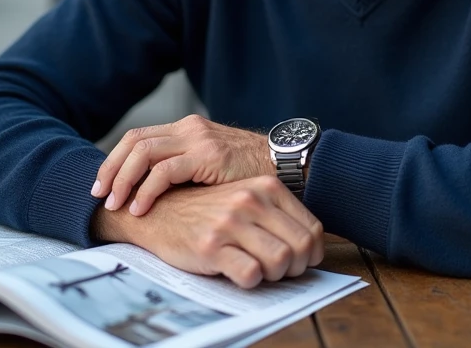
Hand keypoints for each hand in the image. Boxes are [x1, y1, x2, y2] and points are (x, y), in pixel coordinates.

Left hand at [92, 114, 271, 215]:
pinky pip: (165, 170)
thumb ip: (186, 170)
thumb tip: (154, 192)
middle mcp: (189, 128)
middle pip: (134, 141)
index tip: (103, 184)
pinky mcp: (208, 156)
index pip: (138, 137)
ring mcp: (198, 139)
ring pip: (143, 153)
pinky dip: (147, 189)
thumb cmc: (250, 173)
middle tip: (98, 194)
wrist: (287, 164)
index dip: (115, 160)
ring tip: (115, 203)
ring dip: (123, 179)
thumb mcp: (212, 166)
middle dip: (111, 168)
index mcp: (187, 128)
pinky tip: (141, 207)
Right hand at [93, 176, 324, 287]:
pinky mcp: (210, 245)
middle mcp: (250, 201)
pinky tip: (239, 274)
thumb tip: (312, 247)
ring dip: (275, 276)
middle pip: (302, 247)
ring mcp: (230, 222)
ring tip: (259, 271)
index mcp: (265, 187)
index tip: (301, 262)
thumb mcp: (245, 200)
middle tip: (280, 272)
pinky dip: (251, 281)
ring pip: (281, 261)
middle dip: (297, 268)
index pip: (313, 228)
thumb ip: (275, 215)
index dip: (313, 253)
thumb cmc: (207, 211)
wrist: (157, 210)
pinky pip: (250, 274)